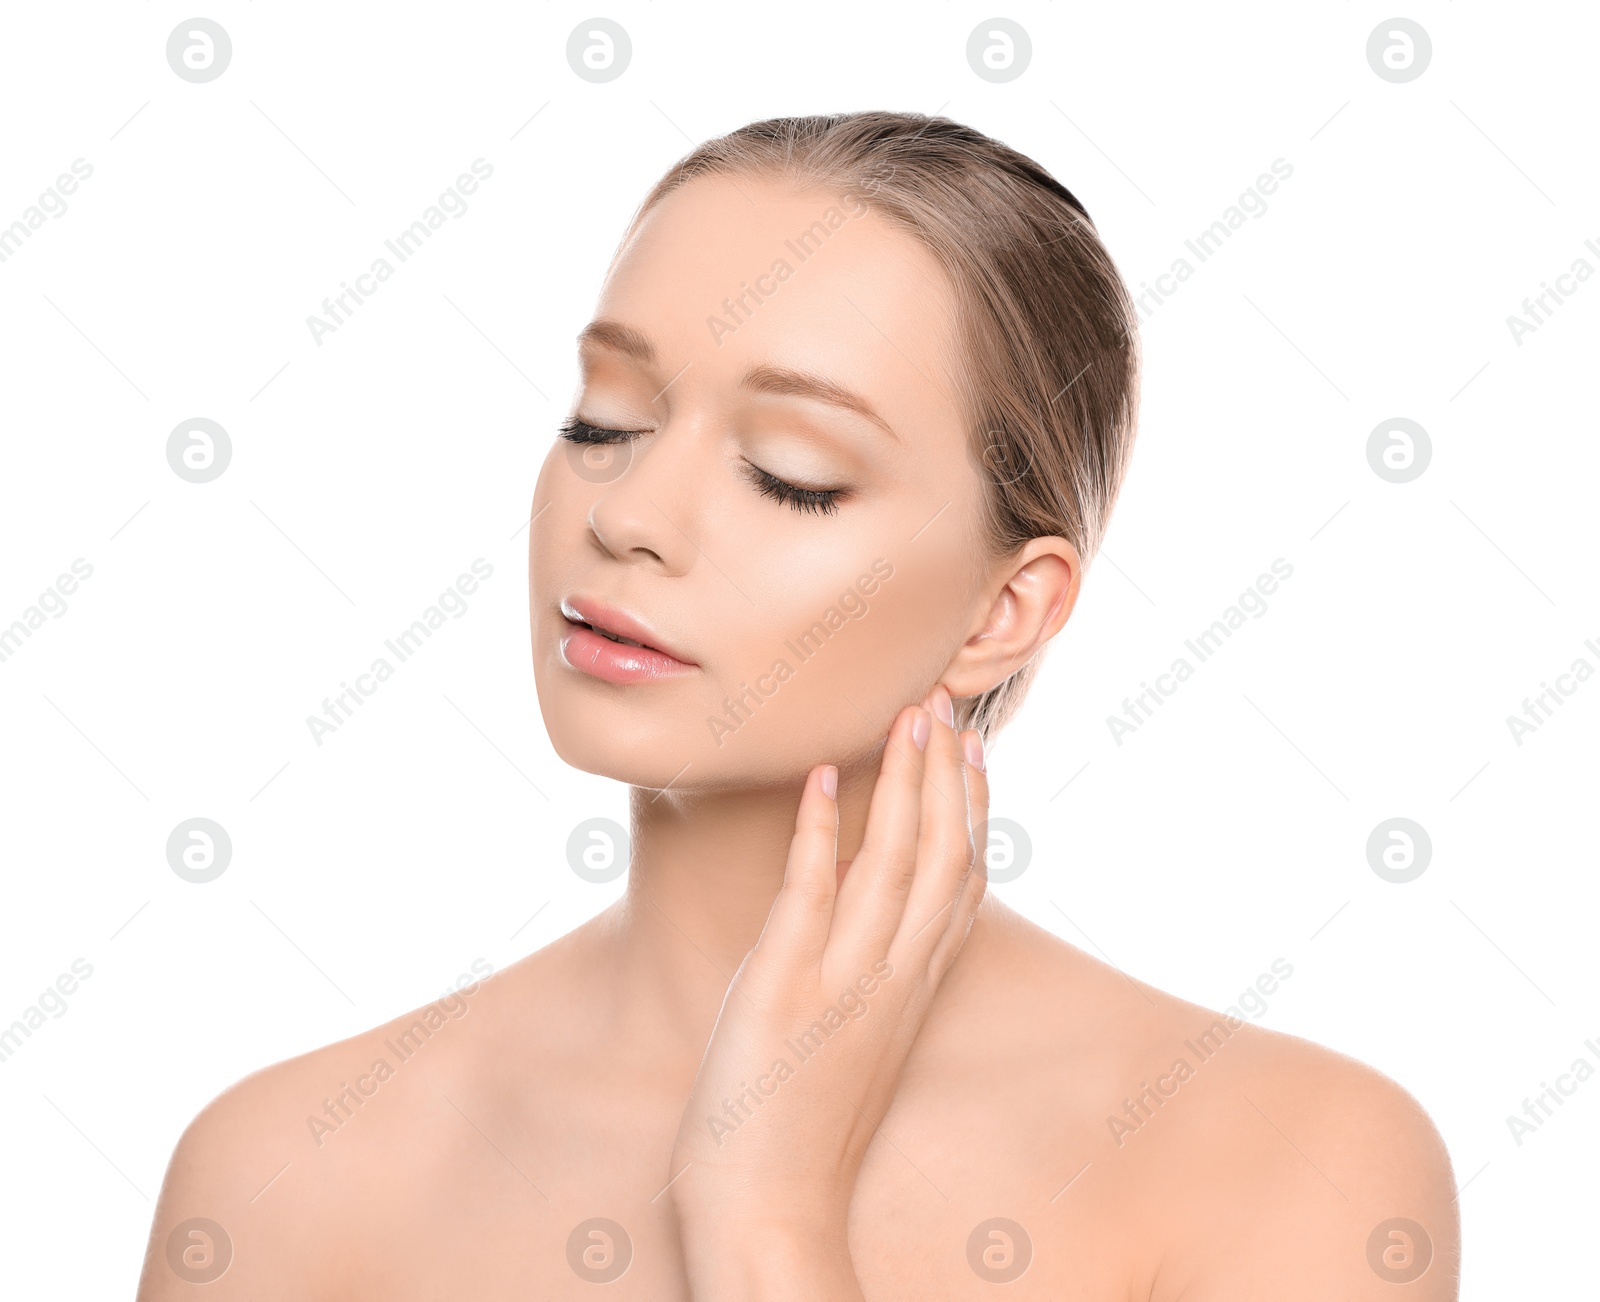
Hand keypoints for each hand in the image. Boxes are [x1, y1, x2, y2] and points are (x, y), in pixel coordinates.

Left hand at [668, 683, 988, 1297]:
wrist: (770, 1209)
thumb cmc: (801, 1124)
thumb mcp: (860, 1038)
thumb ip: (876, 972)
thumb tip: (868, 906)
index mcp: (913, 989)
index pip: (962, 880)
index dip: (970, 807)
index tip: (970, 746)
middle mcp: (893, 979)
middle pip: (941, 857)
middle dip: (944, 774)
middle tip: (943, 701)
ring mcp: (843, 984)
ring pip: (893, 864)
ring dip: (901, 784)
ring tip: (907, 717)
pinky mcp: (783, 990)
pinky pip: (810, 896)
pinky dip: (818, 832)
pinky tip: (821, 778)